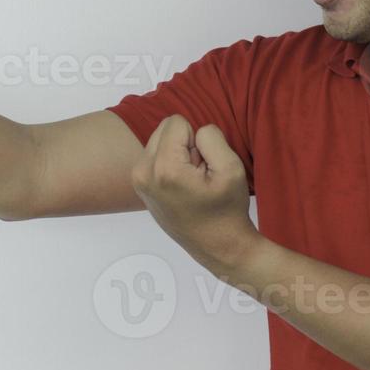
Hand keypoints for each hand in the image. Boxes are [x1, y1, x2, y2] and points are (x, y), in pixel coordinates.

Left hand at [130, 115, 258, 273]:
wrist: (218, 247)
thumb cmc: (227, 211)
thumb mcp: (231, 168)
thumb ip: (211, 137)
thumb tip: (194, 131)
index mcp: (164, 169)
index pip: (176, 122)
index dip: (198, 139)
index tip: (204, 166)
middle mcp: (143, 173)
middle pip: (164, 128)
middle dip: (185, 144)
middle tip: (199, 173)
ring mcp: (138, 181)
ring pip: (159, 141)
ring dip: (178, 154)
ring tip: (191, 181)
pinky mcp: (139, 185)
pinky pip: (155, 155)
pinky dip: (170, 164)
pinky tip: (182, 187)